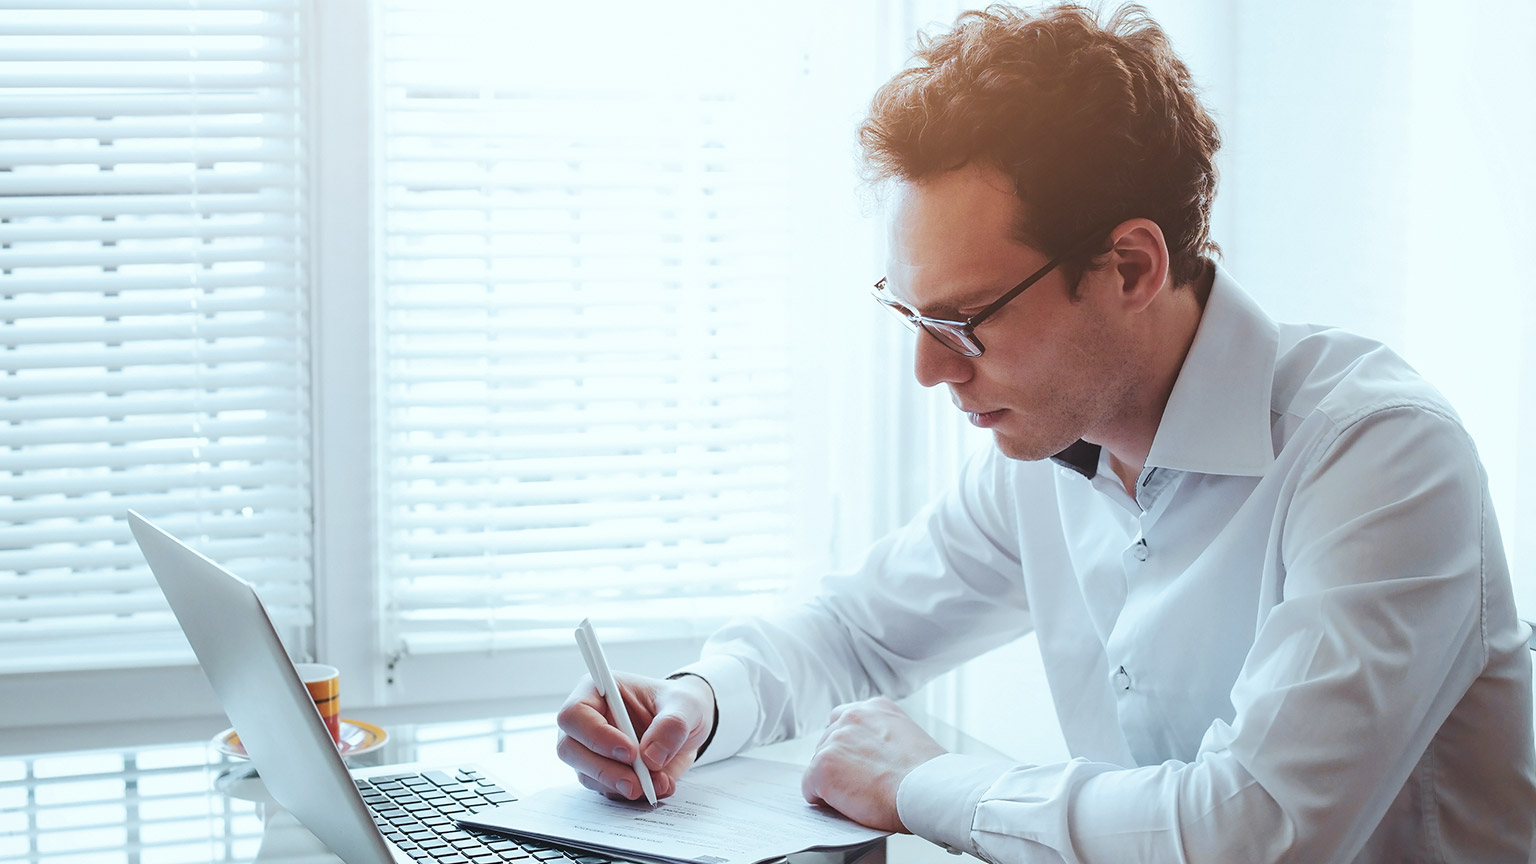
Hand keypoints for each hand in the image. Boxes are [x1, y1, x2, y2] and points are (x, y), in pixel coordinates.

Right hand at [556, 672, 715, 801]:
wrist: (689, 727)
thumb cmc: (680, 704)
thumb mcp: (687, 705)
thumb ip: (672, 725)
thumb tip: (651, 757)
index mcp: (598, 691)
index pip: (575, 714)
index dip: (596, 735)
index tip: (630, 752)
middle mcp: (588, 721)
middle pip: (570, 749)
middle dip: (603, 770)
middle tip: (636, 782)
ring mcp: (592, 749)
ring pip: (586, 775)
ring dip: (620, 785)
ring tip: (658, 782)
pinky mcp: (604, 772)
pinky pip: (607, 790)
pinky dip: (633, 793)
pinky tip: (659, 784)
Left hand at [800, 697, 945, 832]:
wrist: (929, 791)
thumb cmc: (928, 777)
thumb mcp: (909, 739)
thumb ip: (884, 738)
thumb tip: (870, 756)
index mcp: (875, 707)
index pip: (844, 720)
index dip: (849, 747)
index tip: (856, 763)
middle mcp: (852, 716)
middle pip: (828, 743)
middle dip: (839, 764)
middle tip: (861, 785)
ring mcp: (835, 740)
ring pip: (819, 765)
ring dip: (833, 781)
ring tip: (859, 796)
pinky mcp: (823, 766)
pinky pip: (809, 788)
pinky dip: (823, 800)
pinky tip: (846, 805)